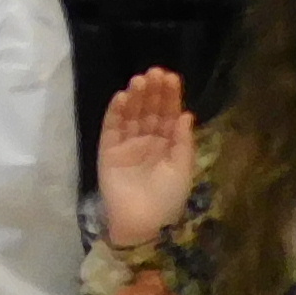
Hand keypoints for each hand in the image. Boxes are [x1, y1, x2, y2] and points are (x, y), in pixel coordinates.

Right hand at [98, 68, 198, 249]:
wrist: (142, 221)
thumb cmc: (167, 198)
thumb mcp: (182, 169)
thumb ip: (182, 141)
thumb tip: (187, 114)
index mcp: (167, 145)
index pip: (168, 115)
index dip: (170, 97)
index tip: (172, 78)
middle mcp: (147, 141)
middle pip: (149, 111)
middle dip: (153, 92)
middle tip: (155, 72)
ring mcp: (127, 144)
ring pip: (131, 115)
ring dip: (135, 97)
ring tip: (140, 80)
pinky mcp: (108, 150)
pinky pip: (112, 127)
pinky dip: (116, 112)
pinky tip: (122, 97)